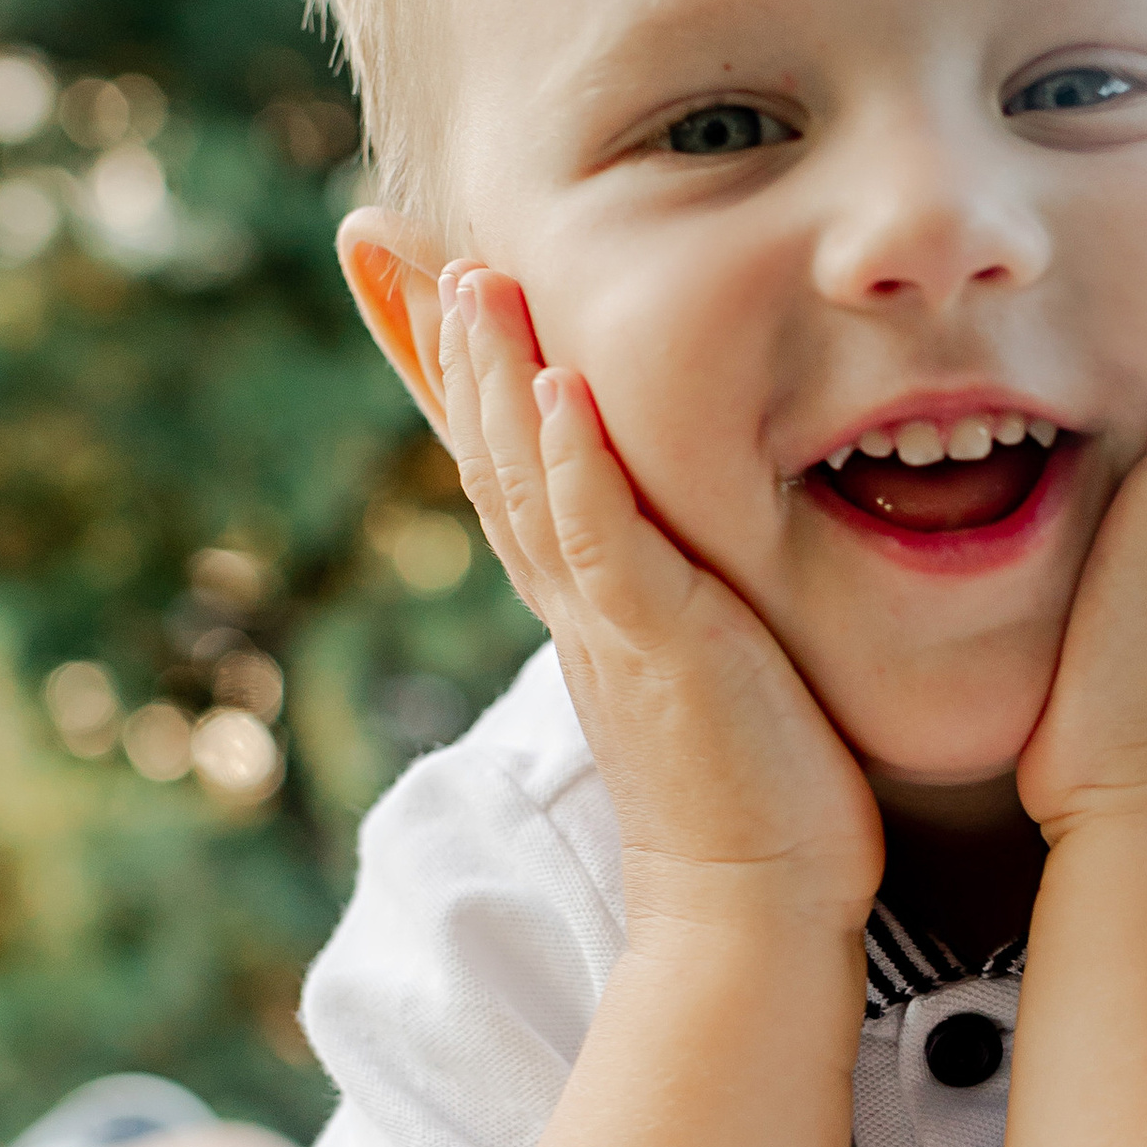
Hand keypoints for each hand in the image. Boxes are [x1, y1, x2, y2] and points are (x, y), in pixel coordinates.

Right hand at [437, 265, 884, 948]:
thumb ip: (684, 586)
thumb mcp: (706, 656)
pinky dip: (572, 462)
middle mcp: (573, 600)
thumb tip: (687, 538)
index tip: (404, 265)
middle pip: (482, 449)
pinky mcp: (659, 648)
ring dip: (490, 374)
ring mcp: (607, 622)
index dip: (446, 365)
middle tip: (387, 236)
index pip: (500, 460)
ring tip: (467, 272)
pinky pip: (602, 540)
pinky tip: (557, 384)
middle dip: (436, 341)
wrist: (755, 909)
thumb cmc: (760, 790)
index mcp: (583, 594)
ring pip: (522, 479)